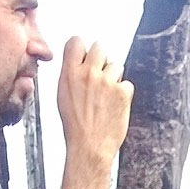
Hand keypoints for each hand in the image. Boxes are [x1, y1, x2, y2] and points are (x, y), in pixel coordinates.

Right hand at [52, 38, 132, 156]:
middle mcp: (88, 73)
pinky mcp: (123, 91)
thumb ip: (72, 76)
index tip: (85, 56)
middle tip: (99, 77)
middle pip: (100, 47)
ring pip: (116, 65)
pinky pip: (127, 84)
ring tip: (106, 97)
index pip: (76, 41)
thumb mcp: (62, 96)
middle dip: (101, 60)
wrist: (89, 146)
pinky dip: (124, 94)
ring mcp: (107, 81)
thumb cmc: (75, 127)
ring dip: (114, 77)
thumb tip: (79, 64)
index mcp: (70, 73)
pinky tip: (115, 106)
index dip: (83, 49)